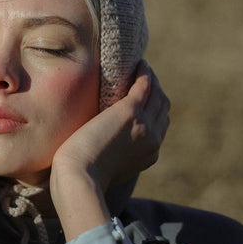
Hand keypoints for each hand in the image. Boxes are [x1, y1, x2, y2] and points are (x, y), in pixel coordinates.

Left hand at [50, 61, 169, 238]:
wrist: (80, 179)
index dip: (154, 110)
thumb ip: (112, 157)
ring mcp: (144, 125)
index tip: (144, 97)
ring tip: (142, 67)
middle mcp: (153, 140)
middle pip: (162, 109)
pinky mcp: (130, 112)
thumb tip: (101, 149)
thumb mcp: (106, 169)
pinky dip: (144, 73)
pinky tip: (139, 63)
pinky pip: (145, 85)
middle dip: (156, 92)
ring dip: (152, 78)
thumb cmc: (82, 178)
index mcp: (148, 155)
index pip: (159, 127)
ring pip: (156, 95)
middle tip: (145, 77)